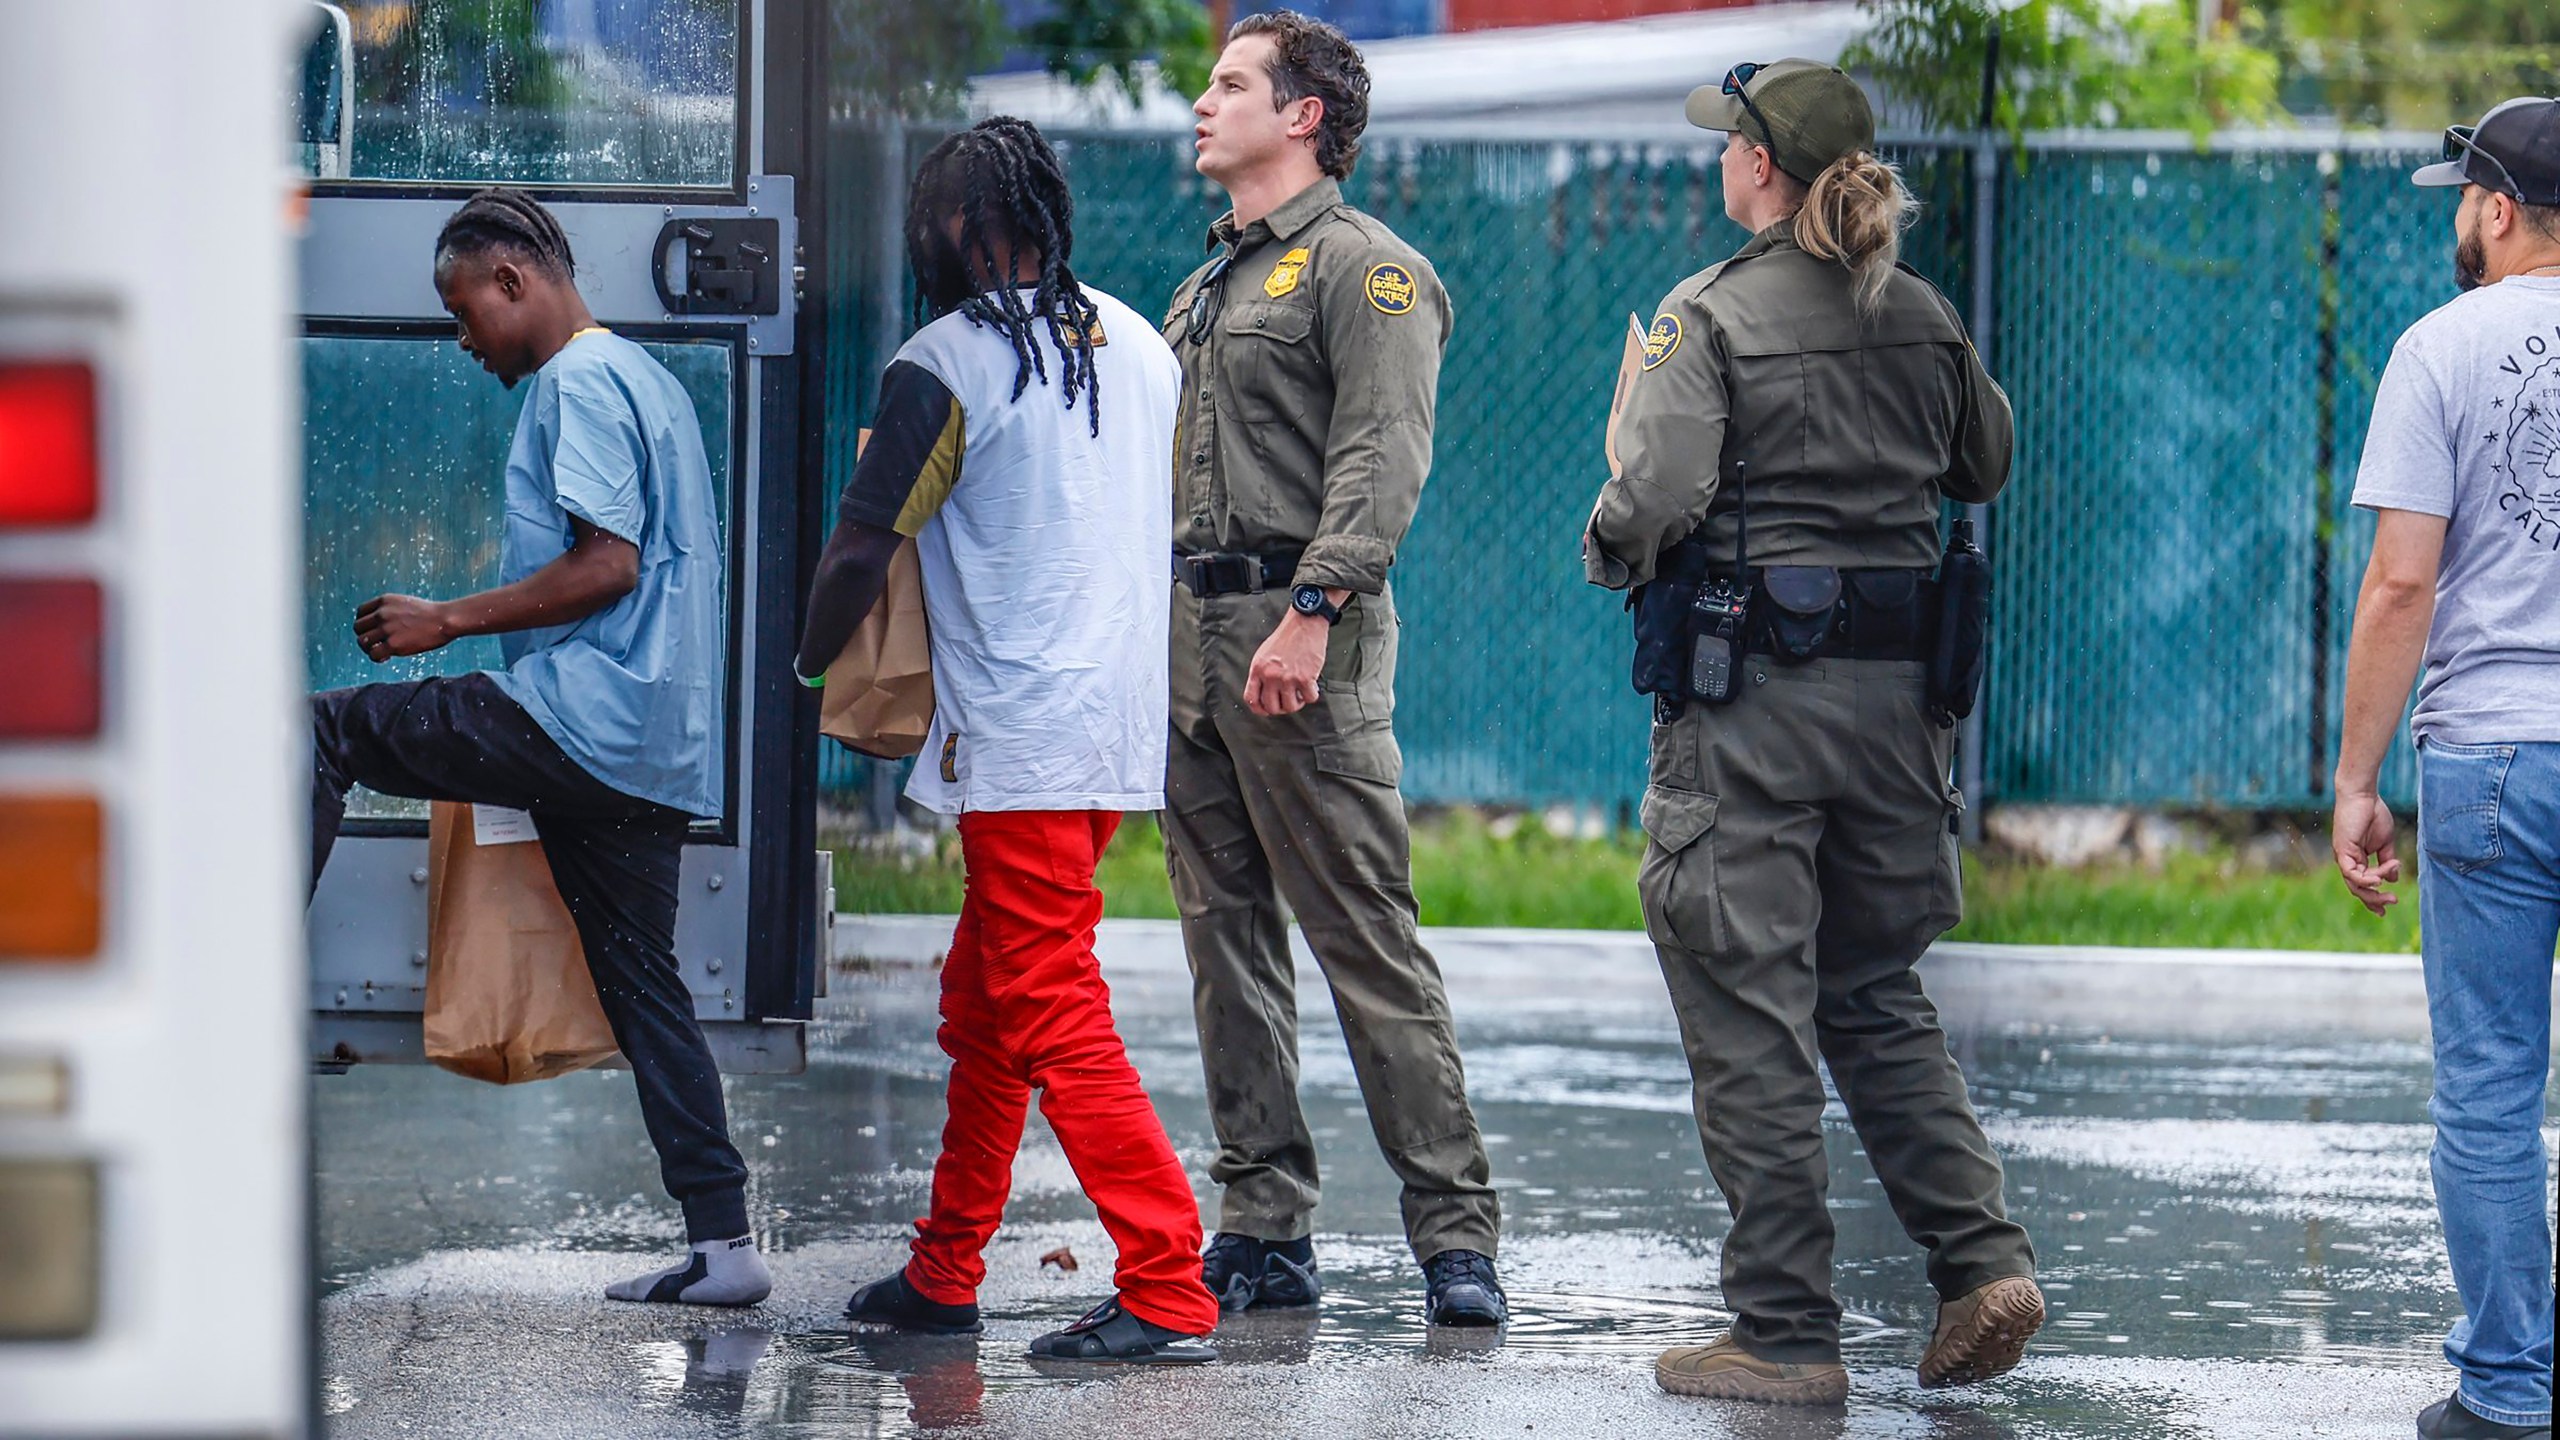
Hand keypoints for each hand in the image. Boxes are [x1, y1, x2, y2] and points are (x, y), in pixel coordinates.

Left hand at [354, 594, 453, 661]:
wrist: (445, 620)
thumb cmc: (430, 614)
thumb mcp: (405, 603)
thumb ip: (389, 610)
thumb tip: (378, 626)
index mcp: (384, 601)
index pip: (360, 612)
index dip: (365, 623)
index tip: (374, 630)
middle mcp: (382, 613)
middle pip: (358, 628)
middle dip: (365, 636)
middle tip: (376, 643)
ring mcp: (387, 629)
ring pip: (362, 642)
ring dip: (369, 648)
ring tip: (382, 651)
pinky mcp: (393, 644)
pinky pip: (373, 654)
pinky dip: (377, 658)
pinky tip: (387, 657)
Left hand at [1244, 611, 1328, 716]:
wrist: (1304, 624)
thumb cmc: (1286, 637)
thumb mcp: (1264, 654)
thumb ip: (1261, 673)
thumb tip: (1264, 693)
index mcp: (1258, 669)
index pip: (1251, 699)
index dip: (1259, 709)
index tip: (1267, 710)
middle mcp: (1270, 676)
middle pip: (1272, 707)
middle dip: (1281, 708)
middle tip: (1287, 701)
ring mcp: (1287, 678)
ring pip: (1291, 707)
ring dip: (1297, 703)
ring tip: (1299, 693)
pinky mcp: (1305, 677)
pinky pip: (1309, 698)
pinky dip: (1311, 695)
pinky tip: (1311, 686)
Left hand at [2331, 790, 2401, 916]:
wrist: (2364, 796)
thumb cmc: (2373, 815)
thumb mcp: (2385, 842)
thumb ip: (2386, 861)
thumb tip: (2392, 879)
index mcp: (2357, 860)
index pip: (2363, 884)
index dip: (2374, 897)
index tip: (2389, 905)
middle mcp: (2348, 861)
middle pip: (2358, 888)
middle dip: (2375, 899)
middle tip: (2393, 902)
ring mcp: (2343, 856)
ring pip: (2355, 884)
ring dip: (2373, 892)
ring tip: (2390, 894)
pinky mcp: (2342, 850)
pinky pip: (2352, 872)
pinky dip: (2364, 879)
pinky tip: (2378, 881)